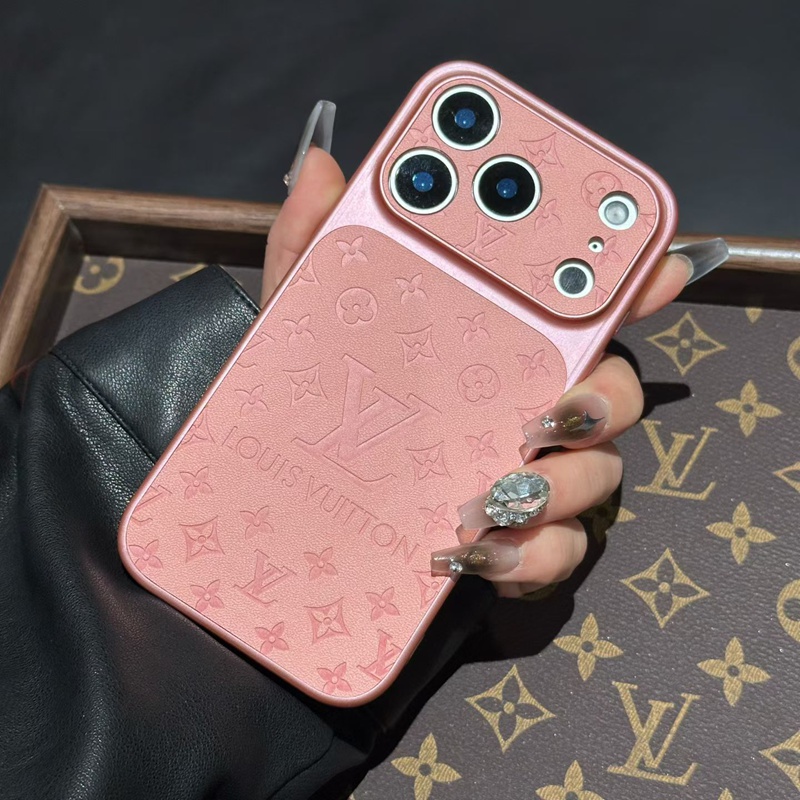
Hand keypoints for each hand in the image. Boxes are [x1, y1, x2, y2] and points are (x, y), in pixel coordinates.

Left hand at [263, 105, 727, 597]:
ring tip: (495, 494)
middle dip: (607, 398)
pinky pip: (557, 554)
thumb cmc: (325, 405)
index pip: (582, 309)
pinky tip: (473, 554)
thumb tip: (319, 167)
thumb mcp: (306, 324)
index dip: (632, 283)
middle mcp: (532, 405)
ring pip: (599, 477)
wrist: (301, 512)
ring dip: (562, 485)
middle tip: (556, 409)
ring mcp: (533, 480)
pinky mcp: (517, 546)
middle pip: (615, 392)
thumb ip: (313, 247)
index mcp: (502, 345)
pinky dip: (529, 556)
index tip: (660, 265)